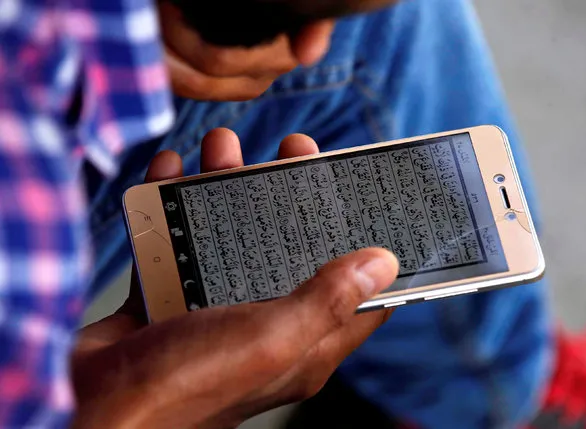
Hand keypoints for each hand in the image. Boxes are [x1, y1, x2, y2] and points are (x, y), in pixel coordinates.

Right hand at [72, 129, 398, 428]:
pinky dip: (174, 203)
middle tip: (292, 149)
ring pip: (233, 235)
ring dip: (228, 186)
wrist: (85, 405)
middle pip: (292, 249)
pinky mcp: (168, 297)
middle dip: (294, 194)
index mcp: (301, 343)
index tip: (365, 198)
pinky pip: (179, 240)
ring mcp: (213, 308)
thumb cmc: (184, 385)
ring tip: (221, 146)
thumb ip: (326, 300)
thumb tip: (381, 264)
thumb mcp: (270, 337)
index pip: (355, 296)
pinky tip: (171, 170)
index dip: (366, 248)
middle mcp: (262, 324)